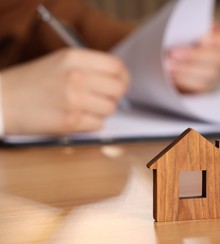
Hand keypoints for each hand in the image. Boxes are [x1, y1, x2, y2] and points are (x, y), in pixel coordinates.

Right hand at [1, 48, 129, 134]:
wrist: (3, 101)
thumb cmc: (30, 82)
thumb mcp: (60, 61)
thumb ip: (89, 66)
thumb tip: (118, 78)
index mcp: (74, 58)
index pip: (117, 66)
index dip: (123, 76)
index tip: (120, 82)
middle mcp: (76, 76)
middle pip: (118, 88)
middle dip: (114, 95)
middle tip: (103, 97)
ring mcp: (74, 100)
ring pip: (110, 108)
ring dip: (102, 111)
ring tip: (85, 108)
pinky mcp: (70, 122)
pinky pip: (98, 124)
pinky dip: (91, 123)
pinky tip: (77, 118)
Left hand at [166, 22, 219, 92]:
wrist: (172, 57)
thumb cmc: (183, 39)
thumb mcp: (188, 30)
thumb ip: (191, 31)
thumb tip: (187, 37)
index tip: (202, 39)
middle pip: (219, 57)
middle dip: (194, 55)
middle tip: (174, 53)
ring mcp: (217, 73)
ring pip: (209, 73)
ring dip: (186, 69)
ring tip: (168, 64)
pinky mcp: (206, 86)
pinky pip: (199, 86)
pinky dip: (183, 80)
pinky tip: (171, 75)